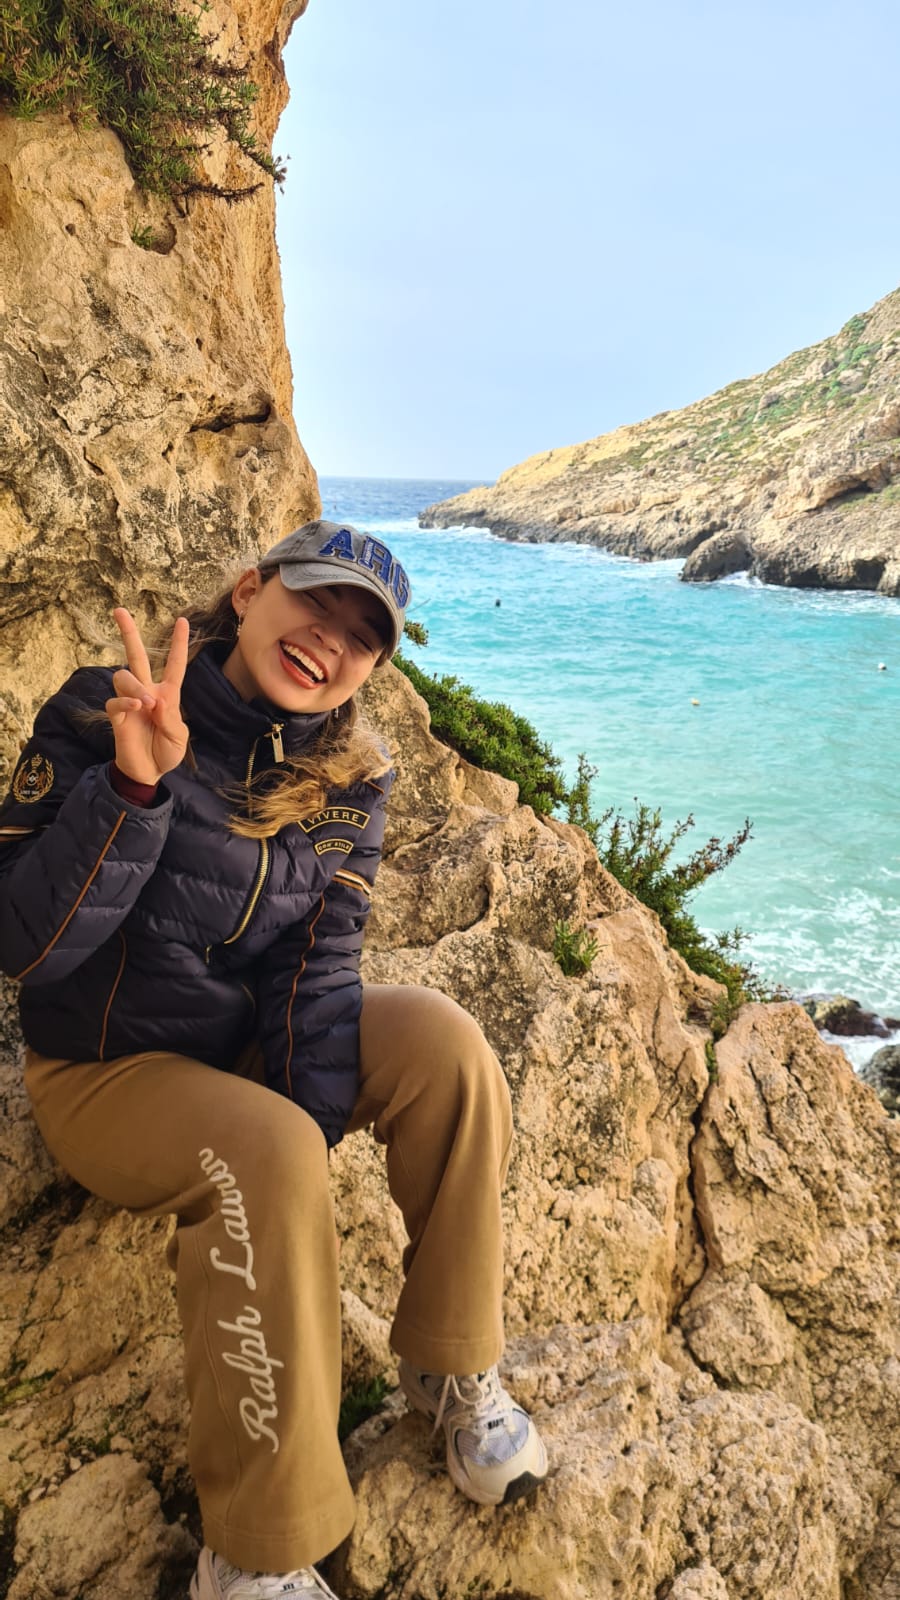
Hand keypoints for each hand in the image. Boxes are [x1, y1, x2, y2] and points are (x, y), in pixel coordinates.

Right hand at [106, 609, 189, 785]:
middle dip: (128, 633)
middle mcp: (147, 692)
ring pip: (124, 676)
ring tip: (146, 705)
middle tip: (119, 610)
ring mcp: (130, 702)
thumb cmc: (165, 752)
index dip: (179, 643)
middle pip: (136, 656)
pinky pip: (115, 699)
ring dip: (135, 687)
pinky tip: (136, 709)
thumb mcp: (178, 737)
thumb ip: (171, 718)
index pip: (174, 664)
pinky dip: (126, 702)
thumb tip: (156, 699)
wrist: (148, 772)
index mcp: (168, 694)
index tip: (183, 621)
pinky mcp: (117, 715)